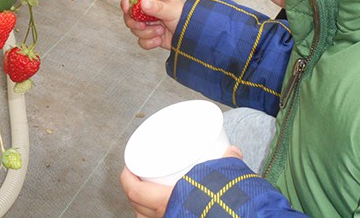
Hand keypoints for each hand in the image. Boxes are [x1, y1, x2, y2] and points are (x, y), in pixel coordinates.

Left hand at [120, 147, 243, 217]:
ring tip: (145, 191)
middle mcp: (165, 217)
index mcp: (166, 202)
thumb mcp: (222, 177)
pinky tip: (159, 210)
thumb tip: (232, 149)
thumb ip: (226, 161)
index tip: (128, 165)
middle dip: (132, 189)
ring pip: (144, 217)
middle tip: (136, 174)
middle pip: (136, 205)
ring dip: (141, 206)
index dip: (126, 177)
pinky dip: (152, 216)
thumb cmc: (223, 205)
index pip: (134, 190)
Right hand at [121, 0, 183, 50]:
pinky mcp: (151, 37)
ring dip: (147, 33)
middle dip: (135, 23)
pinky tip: (159, 40)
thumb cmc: (186, 18)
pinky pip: (141, 41)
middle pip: (130, 16)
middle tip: (143, 26)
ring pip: (135, 30)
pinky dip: (150, 43)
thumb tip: (142, 3)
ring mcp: (149, 25)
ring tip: (161, 31)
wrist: (192, 38)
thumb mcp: (171, 10)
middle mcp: (149, 11)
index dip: (127, 3)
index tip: (127, 10)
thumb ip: (157, 7)